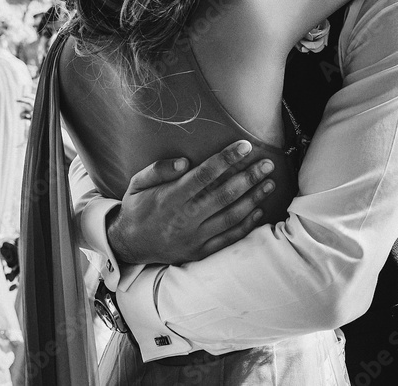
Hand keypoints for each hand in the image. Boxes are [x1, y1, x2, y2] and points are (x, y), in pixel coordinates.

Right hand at [107, 140, 276, 265]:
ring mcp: (194, 238)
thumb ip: (160, 169)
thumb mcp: (138, 182)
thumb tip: (185, 162)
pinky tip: (258, 210)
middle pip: (224, 195)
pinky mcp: (199, 252)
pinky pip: (228, 238)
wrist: (128, 245)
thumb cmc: (136, 207)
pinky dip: (246, 225)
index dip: (227, 159)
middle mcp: (185, 218)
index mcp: (170, 198)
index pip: (205, 174)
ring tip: (269, 183)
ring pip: (231, 216)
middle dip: (249, 177)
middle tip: (267, 163)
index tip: (245, 146)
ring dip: (253, 199)